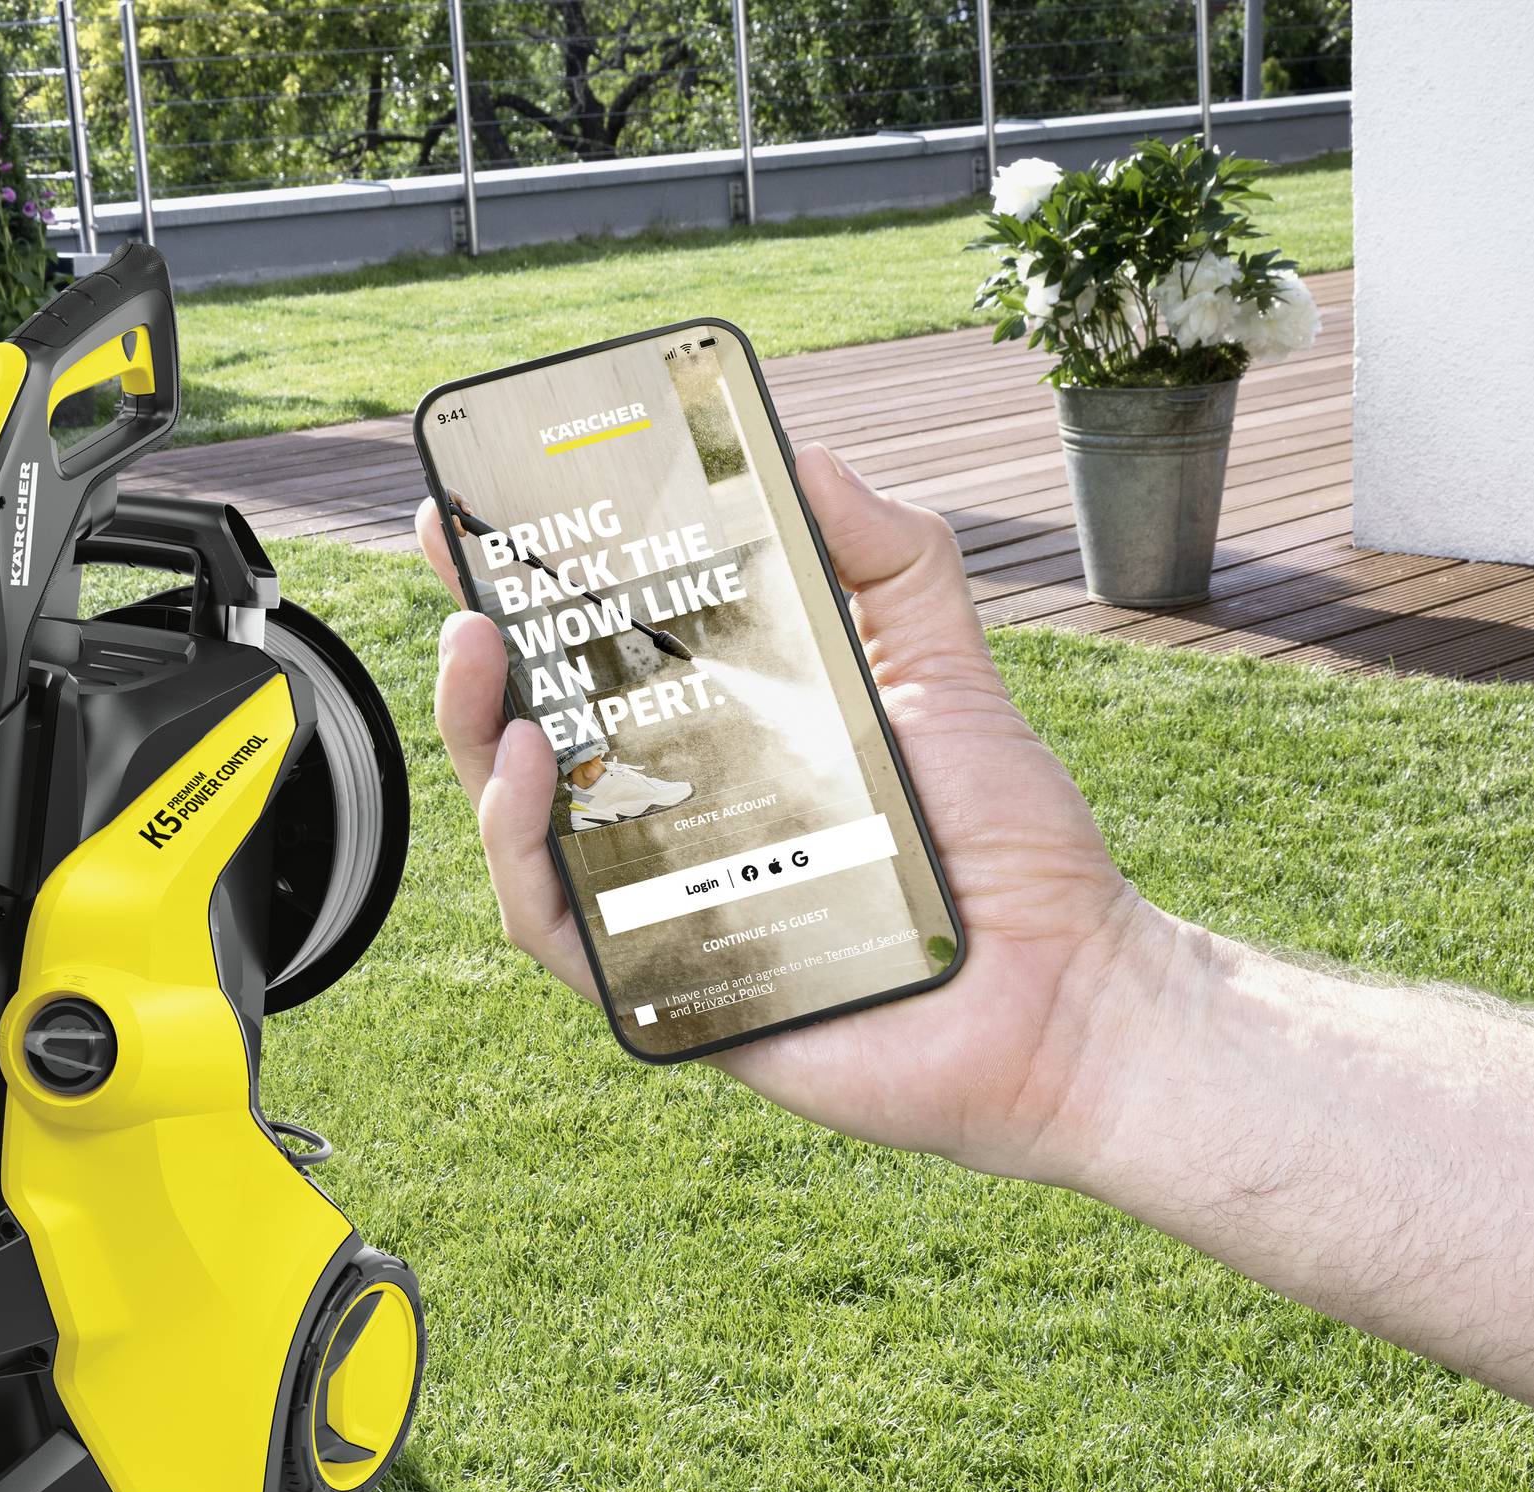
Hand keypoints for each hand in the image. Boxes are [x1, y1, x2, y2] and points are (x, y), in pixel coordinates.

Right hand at [414, 444, 1167, 1182]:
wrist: (1067, 990)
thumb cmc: (1012, 846)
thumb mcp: (947, 670)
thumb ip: (890, 560)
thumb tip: (808, 456)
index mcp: (730, 746)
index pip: (601, 666)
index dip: (528, 597)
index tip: (471, 515)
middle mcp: (683, 824)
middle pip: (535, 743)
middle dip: (480, 660)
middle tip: (465, 581)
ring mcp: (666, 909)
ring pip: (524, 832)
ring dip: (479, 741)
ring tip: (482, 657)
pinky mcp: (669, 993)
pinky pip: (558, 929)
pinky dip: (523, 849)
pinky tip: (530, 773)